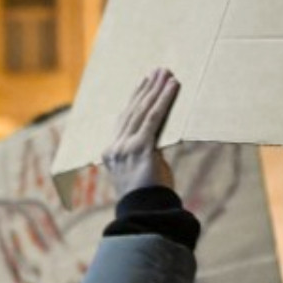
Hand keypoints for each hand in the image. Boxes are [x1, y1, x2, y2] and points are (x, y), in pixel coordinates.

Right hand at [101, 68, 178, 200]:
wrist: (146, 212)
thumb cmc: (148, 196)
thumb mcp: (142, 170)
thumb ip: (145, 152)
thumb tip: (156, 140)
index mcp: (110, 154)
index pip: (123, 119)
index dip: (134, 98)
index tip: (144, 82)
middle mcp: (114, 148)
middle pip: (132, 111)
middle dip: (147, 89)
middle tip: (158, 71)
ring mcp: (124, 148)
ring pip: (142, 111)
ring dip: (156, 90)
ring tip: (167, 74)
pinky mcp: (140, 148)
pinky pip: (153, 118)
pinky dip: (163, 100)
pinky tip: (172, 86)